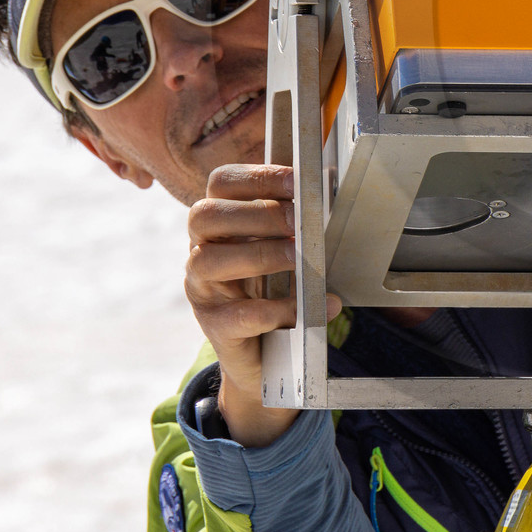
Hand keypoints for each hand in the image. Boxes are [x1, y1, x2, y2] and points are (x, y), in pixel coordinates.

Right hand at [185, 163, 341, 446]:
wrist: (266, 354)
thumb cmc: (277, 287)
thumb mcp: (284, 248)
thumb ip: (297, 224)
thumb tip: (331, 201)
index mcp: (220, 221)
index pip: (222, 183)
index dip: (258, 177)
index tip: (298, 182)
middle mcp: (201, 249)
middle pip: (204, 216)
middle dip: (257, 214)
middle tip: (299, 223)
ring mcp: (201, 288)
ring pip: (206, 261)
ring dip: (259, 255)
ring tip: (298, 259)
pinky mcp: (213, 325)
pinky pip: (235, 316)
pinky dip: (273, 310)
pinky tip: (301, 310)